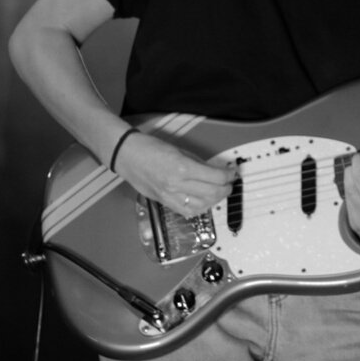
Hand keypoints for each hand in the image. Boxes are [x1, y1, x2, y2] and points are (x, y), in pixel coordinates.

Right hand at [113, 132, 235, 217]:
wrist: (127, 156)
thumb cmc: (151, 148)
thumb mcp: (180, 151)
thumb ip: (199, 164)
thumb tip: (216, 171)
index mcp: (182, 168)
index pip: (215, 177)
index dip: (227, 176)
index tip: (232, 174)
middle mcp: (176, 185)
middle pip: (211, 193)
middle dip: (225, 189)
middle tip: (230, 184)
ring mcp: (169, 196)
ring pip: (201, 207)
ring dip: (214, 201)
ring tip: (219, 193)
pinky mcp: (164, 202)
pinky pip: (187, 212)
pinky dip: (200, 209)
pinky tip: (205, 202)